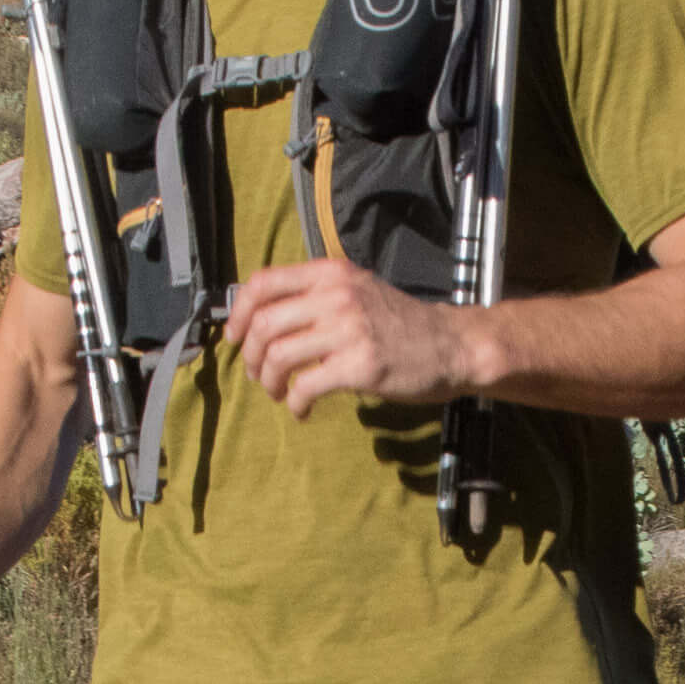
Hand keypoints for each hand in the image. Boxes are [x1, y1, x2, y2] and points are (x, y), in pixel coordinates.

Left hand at [224, 258, 477, 418]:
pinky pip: (304, 387)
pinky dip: (294, 403)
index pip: (263, 283)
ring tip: (278, 393)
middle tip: (258, 375)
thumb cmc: (399, 323)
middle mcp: (336, 296)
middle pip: (264, 325)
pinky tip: (301, 409)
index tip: (234, 338)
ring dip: (268, 382)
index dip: (238, 313)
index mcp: (330, 274)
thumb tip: (263, 317)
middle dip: (250, 357)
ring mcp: (348, 330)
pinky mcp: (359, 366)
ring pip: (277, 357)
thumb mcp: (357, 290)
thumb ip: (316, 296)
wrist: (450, 345)